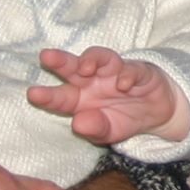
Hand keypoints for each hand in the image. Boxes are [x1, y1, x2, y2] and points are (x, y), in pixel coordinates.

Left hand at [28, 46, 185, 146]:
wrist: (156, 113)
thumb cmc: (123, 118)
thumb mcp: (108, 132)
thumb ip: (94, 129)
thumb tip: (78, 123)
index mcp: (80, 98)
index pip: (61, 96)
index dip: (47, 95)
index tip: (33, 94)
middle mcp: (94, 81)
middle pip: (74, 67)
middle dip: (61, 61)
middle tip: (47, 57)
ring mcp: (115, 72)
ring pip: (101, 57)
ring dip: (92, 59)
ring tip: (86, 68)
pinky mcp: (138, 70)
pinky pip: (131, 68)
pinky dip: (127, 74)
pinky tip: (124, 84)